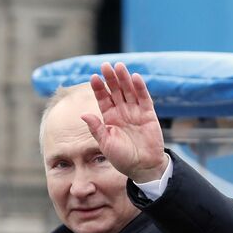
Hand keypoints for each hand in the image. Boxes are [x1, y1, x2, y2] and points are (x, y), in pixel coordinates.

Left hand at [83, 62, 167, 183]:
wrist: (142, 167)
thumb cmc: (122, 157)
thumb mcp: (105, 144)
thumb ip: (96, 128)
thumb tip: (83, 115)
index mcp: (109, 118)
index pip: (103, 98)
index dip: (99, 88)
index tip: (93, 77)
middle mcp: (121, 112)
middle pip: (115, 91)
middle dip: (110, 78)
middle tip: (106, 65)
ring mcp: (135, 111)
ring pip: (129, 91)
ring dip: (124, 79)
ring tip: (119, 66)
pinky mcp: (148, 114)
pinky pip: (144, 98)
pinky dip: (140, 88)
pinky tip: (135, 77)